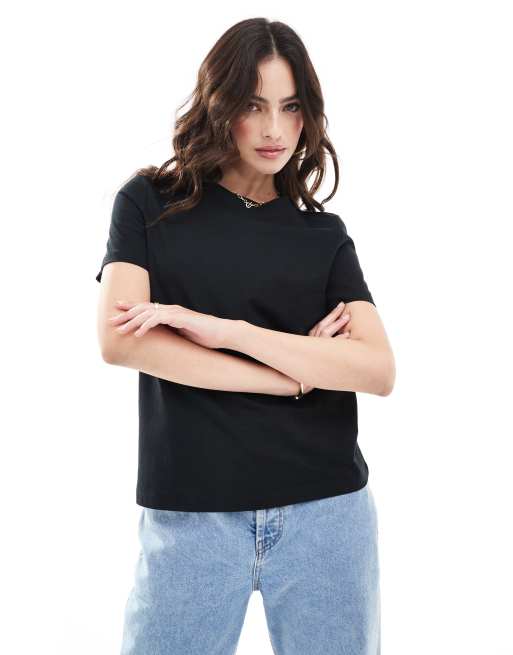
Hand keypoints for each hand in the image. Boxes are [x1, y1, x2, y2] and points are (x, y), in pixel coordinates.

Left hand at [108, 300, 232, 349]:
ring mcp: (175, 312)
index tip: (117, 312)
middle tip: (111, 320)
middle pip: (142, 308)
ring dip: (132, 321)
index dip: (131, 309)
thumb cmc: (207, 336)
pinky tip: (138, 334)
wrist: (223, 333)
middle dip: (125, 314)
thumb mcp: (185, 334)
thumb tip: (163, 340)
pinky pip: (158, 320)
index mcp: (171, 313)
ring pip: (147, 313)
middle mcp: (171, 310)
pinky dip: (146, 326)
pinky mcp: (180, 318)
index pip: (147, 308)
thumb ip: (173, 333)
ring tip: (120, 330)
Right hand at [296, 301, 351, 395]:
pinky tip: (346, 335)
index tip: (340, 306)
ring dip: (337, 324)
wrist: (298, 381)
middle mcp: (310, 342)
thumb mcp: (310, 350)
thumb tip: (331, 336)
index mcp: (309, 338)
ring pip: (325, 332)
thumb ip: (318, 342)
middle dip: (334, 314)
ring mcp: (314, 348)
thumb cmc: (305, 365)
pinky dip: (338, 340)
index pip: (320, 323)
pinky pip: (329, 346)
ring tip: (347, 317)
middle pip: (323, 324)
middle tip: (343, 305)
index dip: (330, 314)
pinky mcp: (318, 356)